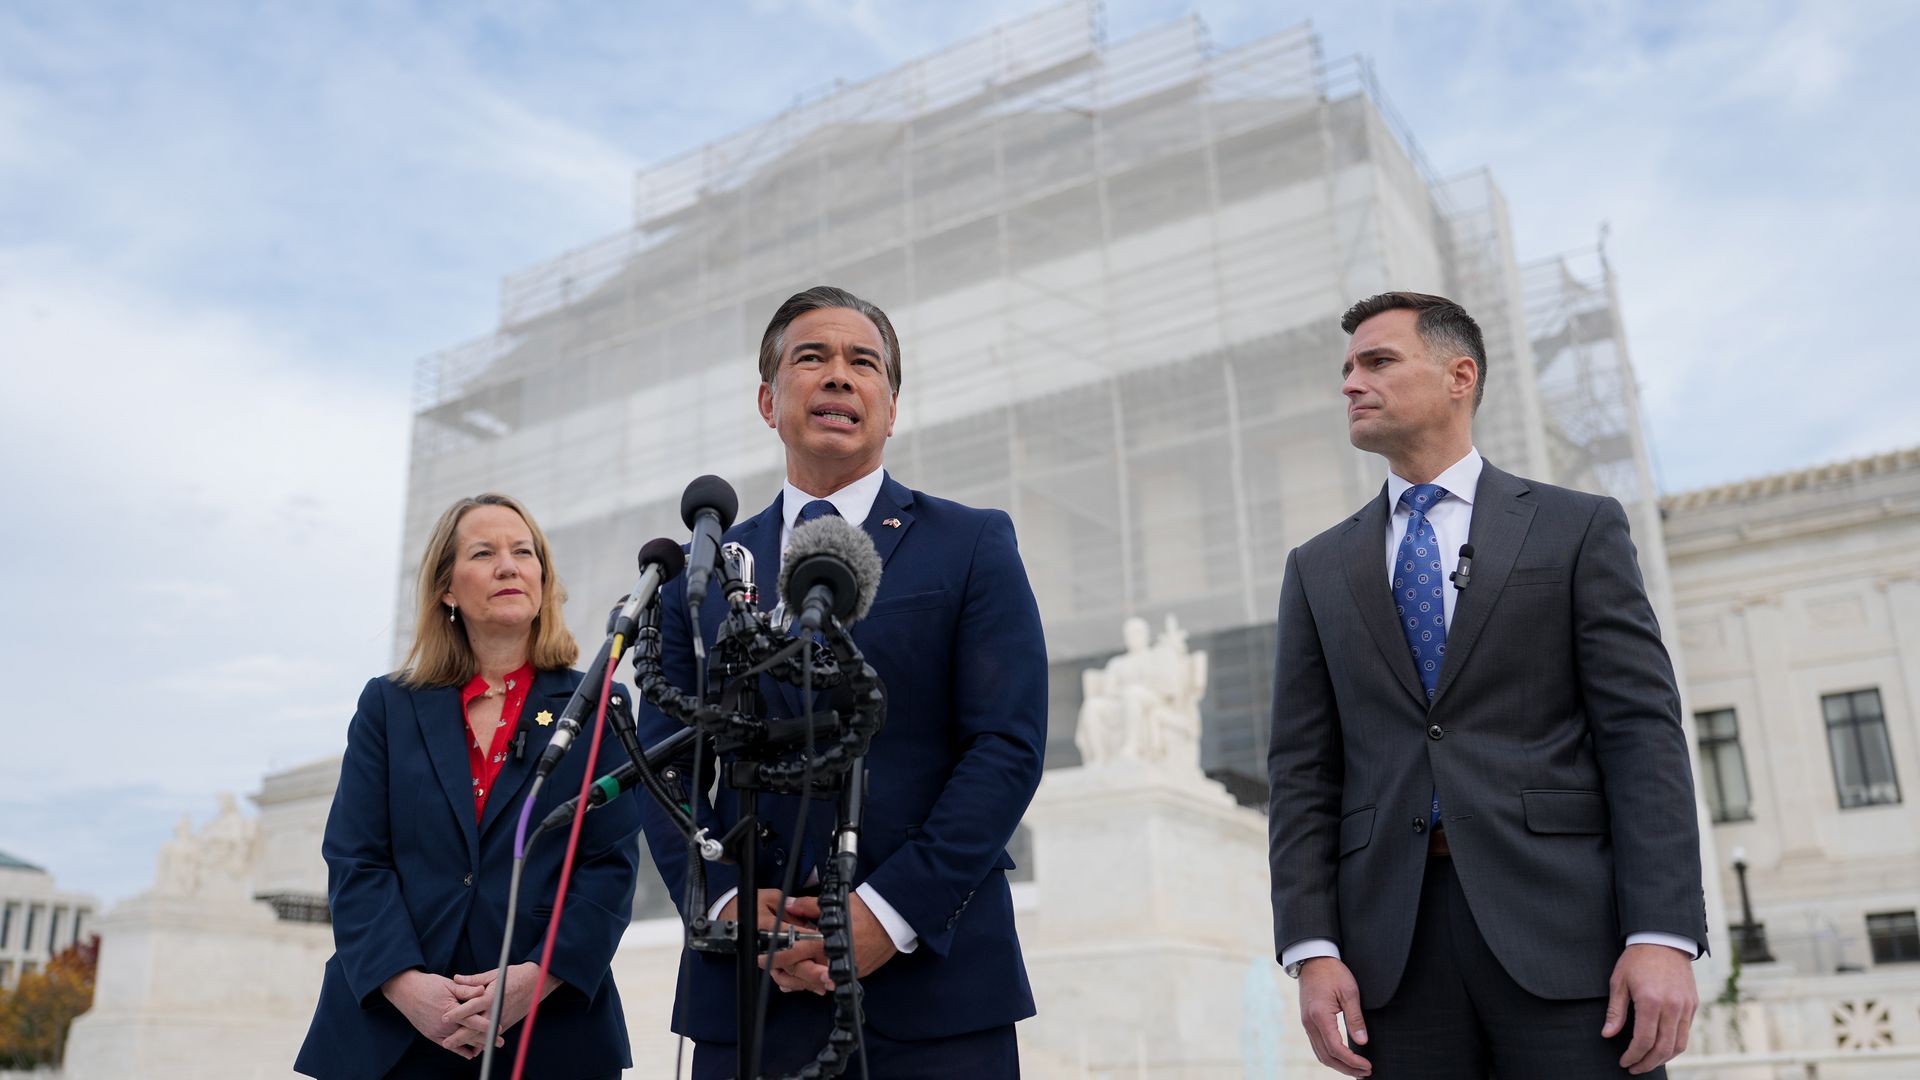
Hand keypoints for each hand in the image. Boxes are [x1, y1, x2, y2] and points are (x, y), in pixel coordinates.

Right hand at [381, 969, 493, 1058]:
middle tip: (501, 1043)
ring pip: (460, 1042)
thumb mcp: (449, 984)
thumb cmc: (429, 985)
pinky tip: (471, 1053)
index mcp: (449, 1010)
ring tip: (489, 1047)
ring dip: (475, 1045)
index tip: (500, 1028)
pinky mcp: (431, 1035)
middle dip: (486, 1039)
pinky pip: (448, 1045)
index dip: (487, 1025)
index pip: (472, 1020)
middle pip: (468, 1034)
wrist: (405, 991)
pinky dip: (459, 1049)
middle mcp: (442, 1024)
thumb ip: (467, 989)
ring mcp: (436, 1032)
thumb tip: (483, 990)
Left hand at [445, 963, 561, 1041]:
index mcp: (492, 996)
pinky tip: (474, 1048)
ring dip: (470, 1042)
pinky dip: (483, 1042)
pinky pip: (493, 1035)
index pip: (471, 1007)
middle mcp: (497, 1010)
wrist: (536, 982)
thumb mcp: (494, 974)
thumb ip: (474, 980)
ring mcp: (503, 1018)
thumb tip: (456, 978)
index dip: (457, 1013)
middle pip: (476, 1027)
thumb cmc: (514, 975)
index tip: (444, 1018)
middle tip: (446, 1043)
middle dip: (460, 1036)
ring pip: (484, 1034)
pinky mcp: (508, 1023)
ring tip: (456, 1048)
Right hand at [719, 889, 826, 993]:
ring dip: (808, 981)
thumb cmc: (754, 907)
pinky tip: (815, 987)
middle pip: (791, 962)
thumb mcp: (772, 898)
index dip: (812, 941)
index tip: (829, 944)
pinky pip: (785, 979)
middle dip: (812, 971)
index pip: (793, 936)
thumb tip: (808, 918)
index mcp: (769, 928)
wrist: (732, 919)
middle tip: (830, 975)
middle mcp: (768, 947)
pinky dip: (799, 984)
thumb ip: (790, 908)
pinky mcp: (771, 965)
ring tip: (828, 982)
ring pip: (789, 975)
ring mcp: (769, 959)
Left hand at [767, 893, 897, 994]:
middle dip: (782, 972)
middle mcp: (833, 961)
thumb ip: (807, 907)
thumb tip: (788, 905)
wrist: (891, 920)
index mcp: (825, 942)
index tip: (761, 957)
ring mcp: (843, 971)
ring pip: (813, 983)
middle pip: (800, 974)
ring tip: (782, 977)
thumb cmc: (865, 911)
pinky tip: (805, 980)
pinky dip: (816, 981)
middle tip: (768, 968)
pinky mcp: (852, 975)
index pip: (794, 953)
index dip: (774, 956)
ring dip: (797, 980)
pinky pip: (828, 983)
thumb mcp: (834, 904)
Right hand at [1297, 957, 1371, 1076]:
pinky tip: (1342, 1058)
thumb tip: (1363, 1042)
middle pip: (1327, 1057)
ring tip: (1356, 1070)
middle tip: (1365, 1073)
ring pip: (1320, 1054)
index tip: (1368, 1066)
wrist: (1313, 959)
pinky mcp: (1307, 1021)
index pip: (1336, 1048)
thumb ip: (1356, 1019)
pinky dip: (1330, 1056)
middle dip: (1346, 1068)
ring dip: (1338, 1065)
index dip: (1353, 1061)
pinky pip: (1317, 1045)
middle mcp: (1309, 1023)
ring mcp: (1306, 1023)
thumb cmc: (1333, 972)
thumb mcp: (1350, 992)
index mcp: (1320, 1016)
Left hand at [1603, 943, 1697, 1073]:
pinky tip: (1661, 1048)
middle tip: (1634, 1068)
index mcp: (1651, 1001)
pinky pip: (1686, 1033)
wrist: (1663, 939)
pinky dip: (1674, 1045)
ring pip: (1679, 1044)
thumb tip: (1608, 1034)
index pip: (1643, 1040)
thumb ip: (1615, 1011)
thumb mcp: (1619, 981)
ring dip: (1663, 1058)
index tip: (1624, 1062)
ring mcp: (1686, 1007)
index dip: (1633, 1055)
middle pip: (1663, 1048)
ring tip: (1647, 1062)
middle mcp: (1672, 1007)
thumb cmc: (1637, 959)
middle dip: (1647, 1063)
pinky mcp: (1693, 1005)